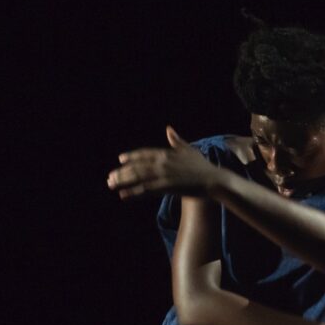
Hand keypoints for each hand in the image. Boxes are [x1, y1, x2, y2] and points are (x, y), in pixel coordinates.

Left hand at [107, 127, 222, 198]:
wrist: (215, 180)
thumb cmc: (204, 167)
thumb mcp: (189, 150)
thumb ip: (177, 141)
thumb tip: (169, 128)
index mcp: (167, 154)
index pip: (144, 154)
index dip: (132, 157)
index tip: (121, 159)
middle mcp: (163, 163)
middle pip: (137, 166)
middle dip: (122, 172)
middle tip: (110, 177)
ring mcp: (164, 175)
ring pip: (138, 177)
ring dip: (123, 181)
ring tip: (112, 185)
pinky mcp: (166, 187)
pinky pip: (145, 190)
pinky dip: (133, 192)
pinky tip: (123, 196)